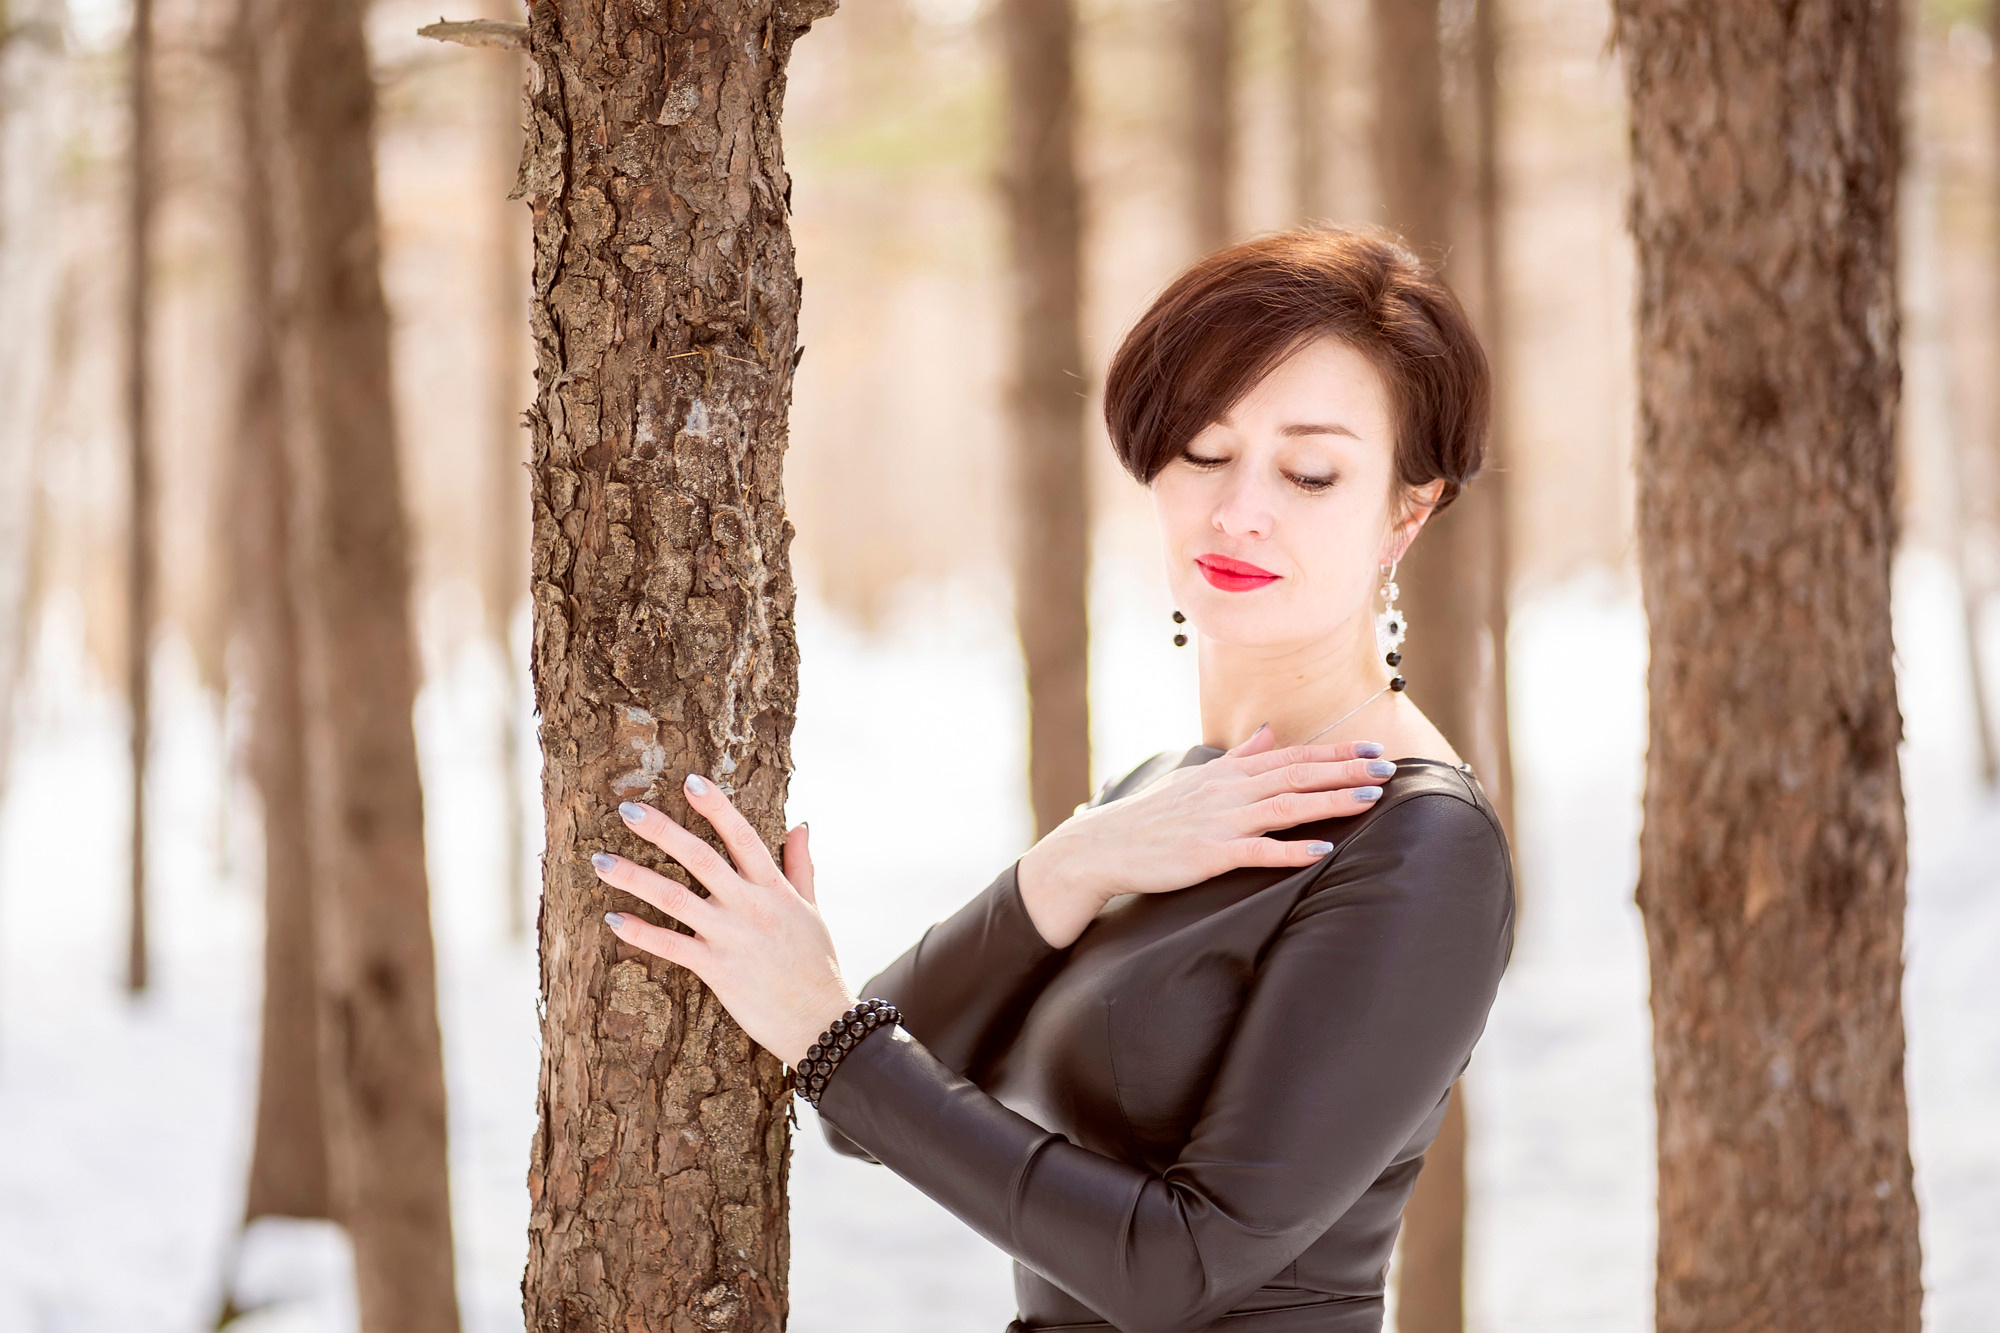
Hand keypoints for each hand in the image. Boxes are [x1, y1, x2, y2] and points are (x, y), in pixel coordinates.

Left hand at [593, 773, 853, 1067]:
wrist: (820, 1022)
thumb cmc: (817, 966)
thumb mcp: (812, 910)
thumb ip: (801, 866)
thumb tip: (801, 825)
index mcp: (773, 888)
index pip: (742, 836)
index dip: (716, 807)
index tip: (689, 781)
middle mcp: (749, 906)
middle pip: (700, 857)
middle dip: (662, 830)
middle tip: (627, 808)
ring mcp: (731, 937)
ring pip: (674, 897)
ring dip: (634, 877)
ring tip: (600, 861)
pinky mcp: (716, 970)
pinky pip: (670, 946)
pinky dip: (639, 932)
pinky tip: (612, 918)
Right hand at [1015, 729, 1396, 947]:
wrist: (1105, 845)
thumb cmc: (1152, 815)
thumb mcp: (1196, 778)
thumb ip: (1237, 757)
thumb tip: (1267, 731)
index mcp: (1229, 772)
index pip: (1292, 756)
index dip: (1335, 754)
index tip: (1374, 750)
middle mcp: (1229, 790)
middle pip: (1297, 775)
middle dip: (1346, 771)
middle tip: (1389, 769)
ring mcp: (1220, 821)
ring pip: (1286, 806)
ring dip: (1331, 801)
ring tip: (1370, 800)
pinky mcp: (1210, 853)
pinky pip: (1257, 851)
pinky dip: (1291, 850)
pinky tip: (1322, 851)